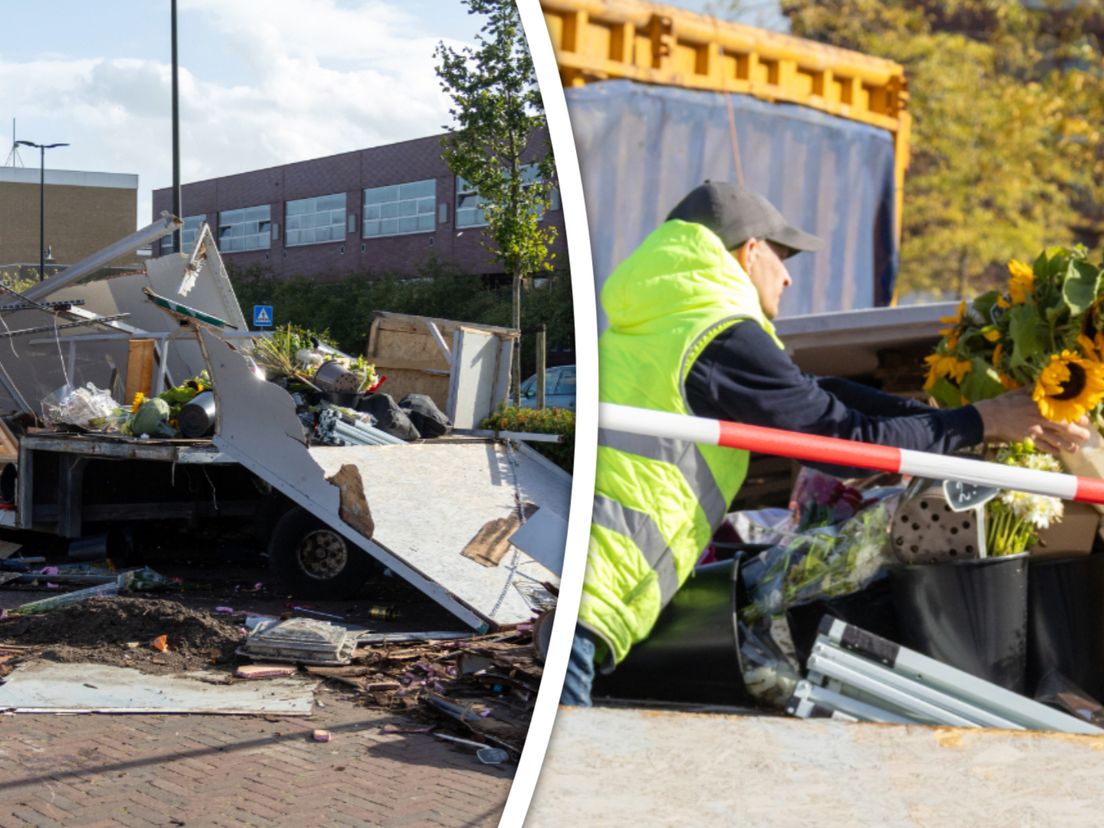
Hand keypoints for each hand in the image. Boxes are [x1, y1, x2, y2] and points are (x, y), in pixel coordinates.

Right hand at [973, 386, 1091, 454]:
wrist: (989, 416)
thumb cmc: (1004, 402)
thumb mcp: (1020, 391)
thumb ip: (1035, 388)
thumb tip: (1045, 383)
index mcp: (1041, 405)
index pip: (1064, 411)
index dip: (1076, 416)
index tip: (1083, 419)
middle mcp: (1040, 418)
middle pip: (1063, 427)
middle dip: (1077, 433)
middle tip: (1085, 436)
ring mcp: (1034, 429)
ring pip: (1055, 439)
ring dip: (1067, 445)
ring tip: (1075, 449)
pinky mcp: (1027, 438)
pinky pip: (1042, 446)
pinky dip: (1051, 450)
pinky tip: (1057, 452)